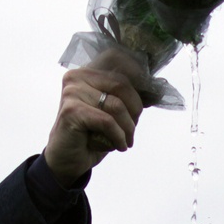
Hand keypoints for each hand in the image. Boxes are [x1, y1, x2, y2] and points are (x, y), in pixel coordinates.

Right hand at [43, 49, 145, 186]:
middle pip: (122, 85)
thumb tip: (155, 90)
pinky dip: (118, 136)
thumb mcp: (110, 111)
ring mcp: (72, 92)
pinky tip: (119, 146)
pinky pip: (107, 122)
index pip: (118, 64)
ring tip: (125, 140)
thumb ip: (125, 96)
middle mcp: (76, 77)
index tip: (144, 102)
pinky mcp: (71, 111)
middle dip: (134, 111)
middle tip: (132, 129)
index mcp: (86, 72)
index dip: (136, 79)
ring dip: (128, 128)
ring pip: (116, 106)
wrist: (67, 159)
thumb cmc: (91, 135)